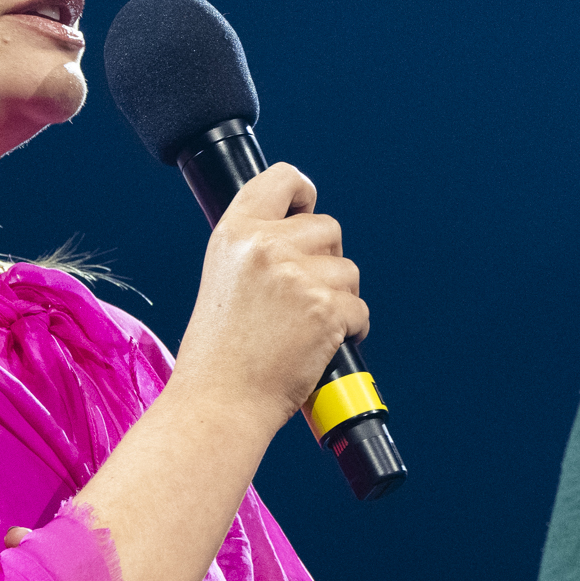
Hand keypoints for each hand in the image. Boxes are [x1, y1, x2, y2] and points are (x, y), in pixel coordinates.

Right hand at [167, 163, 368, 436]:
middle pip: (328, 227)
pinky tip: (319, 344)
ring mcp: (298, 276)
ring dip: (339, 298)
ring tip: (303, 327)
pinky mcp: (326, 308)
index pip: (282, 179)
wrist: (219, 401)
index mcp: (235, 233)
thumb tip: (301, 232)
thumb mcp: (224, 278)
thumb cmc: (220, 351)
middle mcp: (265, 246)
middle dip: (326, 260)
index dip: (302, 192)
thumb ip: (258, 250)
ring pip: (348, 270)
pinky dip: (350, 329)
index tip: (306, 208)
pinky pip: (360, 309)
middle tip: (301, 296)